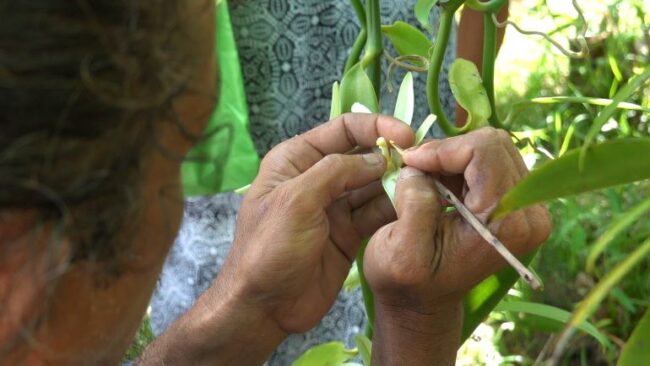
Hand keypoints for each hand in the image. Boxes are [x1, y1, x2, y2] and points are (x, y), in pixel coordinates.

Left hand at [221, 113, 413, 333]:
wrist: (264, 307)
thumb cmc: (269, 248)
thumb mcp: (296, 201)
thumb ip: (335, 171)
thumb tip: (378, 158)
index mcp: (297, 159)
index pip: (343, 129)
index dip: (377, 127)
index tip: (407, 136)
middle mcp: (318, 177)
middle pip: (363, 155)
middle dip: (392, 157)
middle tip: (424, 166)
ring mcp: (335, 207)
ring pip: (374, 186)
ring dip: (398, 184)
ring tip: (425, 187)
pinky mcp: (349, 233)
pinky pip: (376, 214)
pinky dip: (395, 210)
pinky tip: (415, 208)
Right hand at [363, 127, 550, 364]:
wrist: (424, 301)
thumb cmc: (408, 282)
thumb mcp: (400, 251)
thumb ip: (414, 204)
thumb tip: (419, 167)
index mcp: (506, 224)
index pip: (485, 151)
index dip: (442, 149)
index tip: (411, 164)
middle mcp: (528, 213)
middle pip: (493, 143)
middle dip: (448, 151)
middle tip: (417, 171)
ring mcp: (527, 207)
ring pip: (491, 147)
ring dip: (453, 157)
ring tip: (426, 180)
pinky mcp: (518, 203)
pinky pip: (491, 159)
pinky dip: (460, 163)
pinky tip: (441, 185)